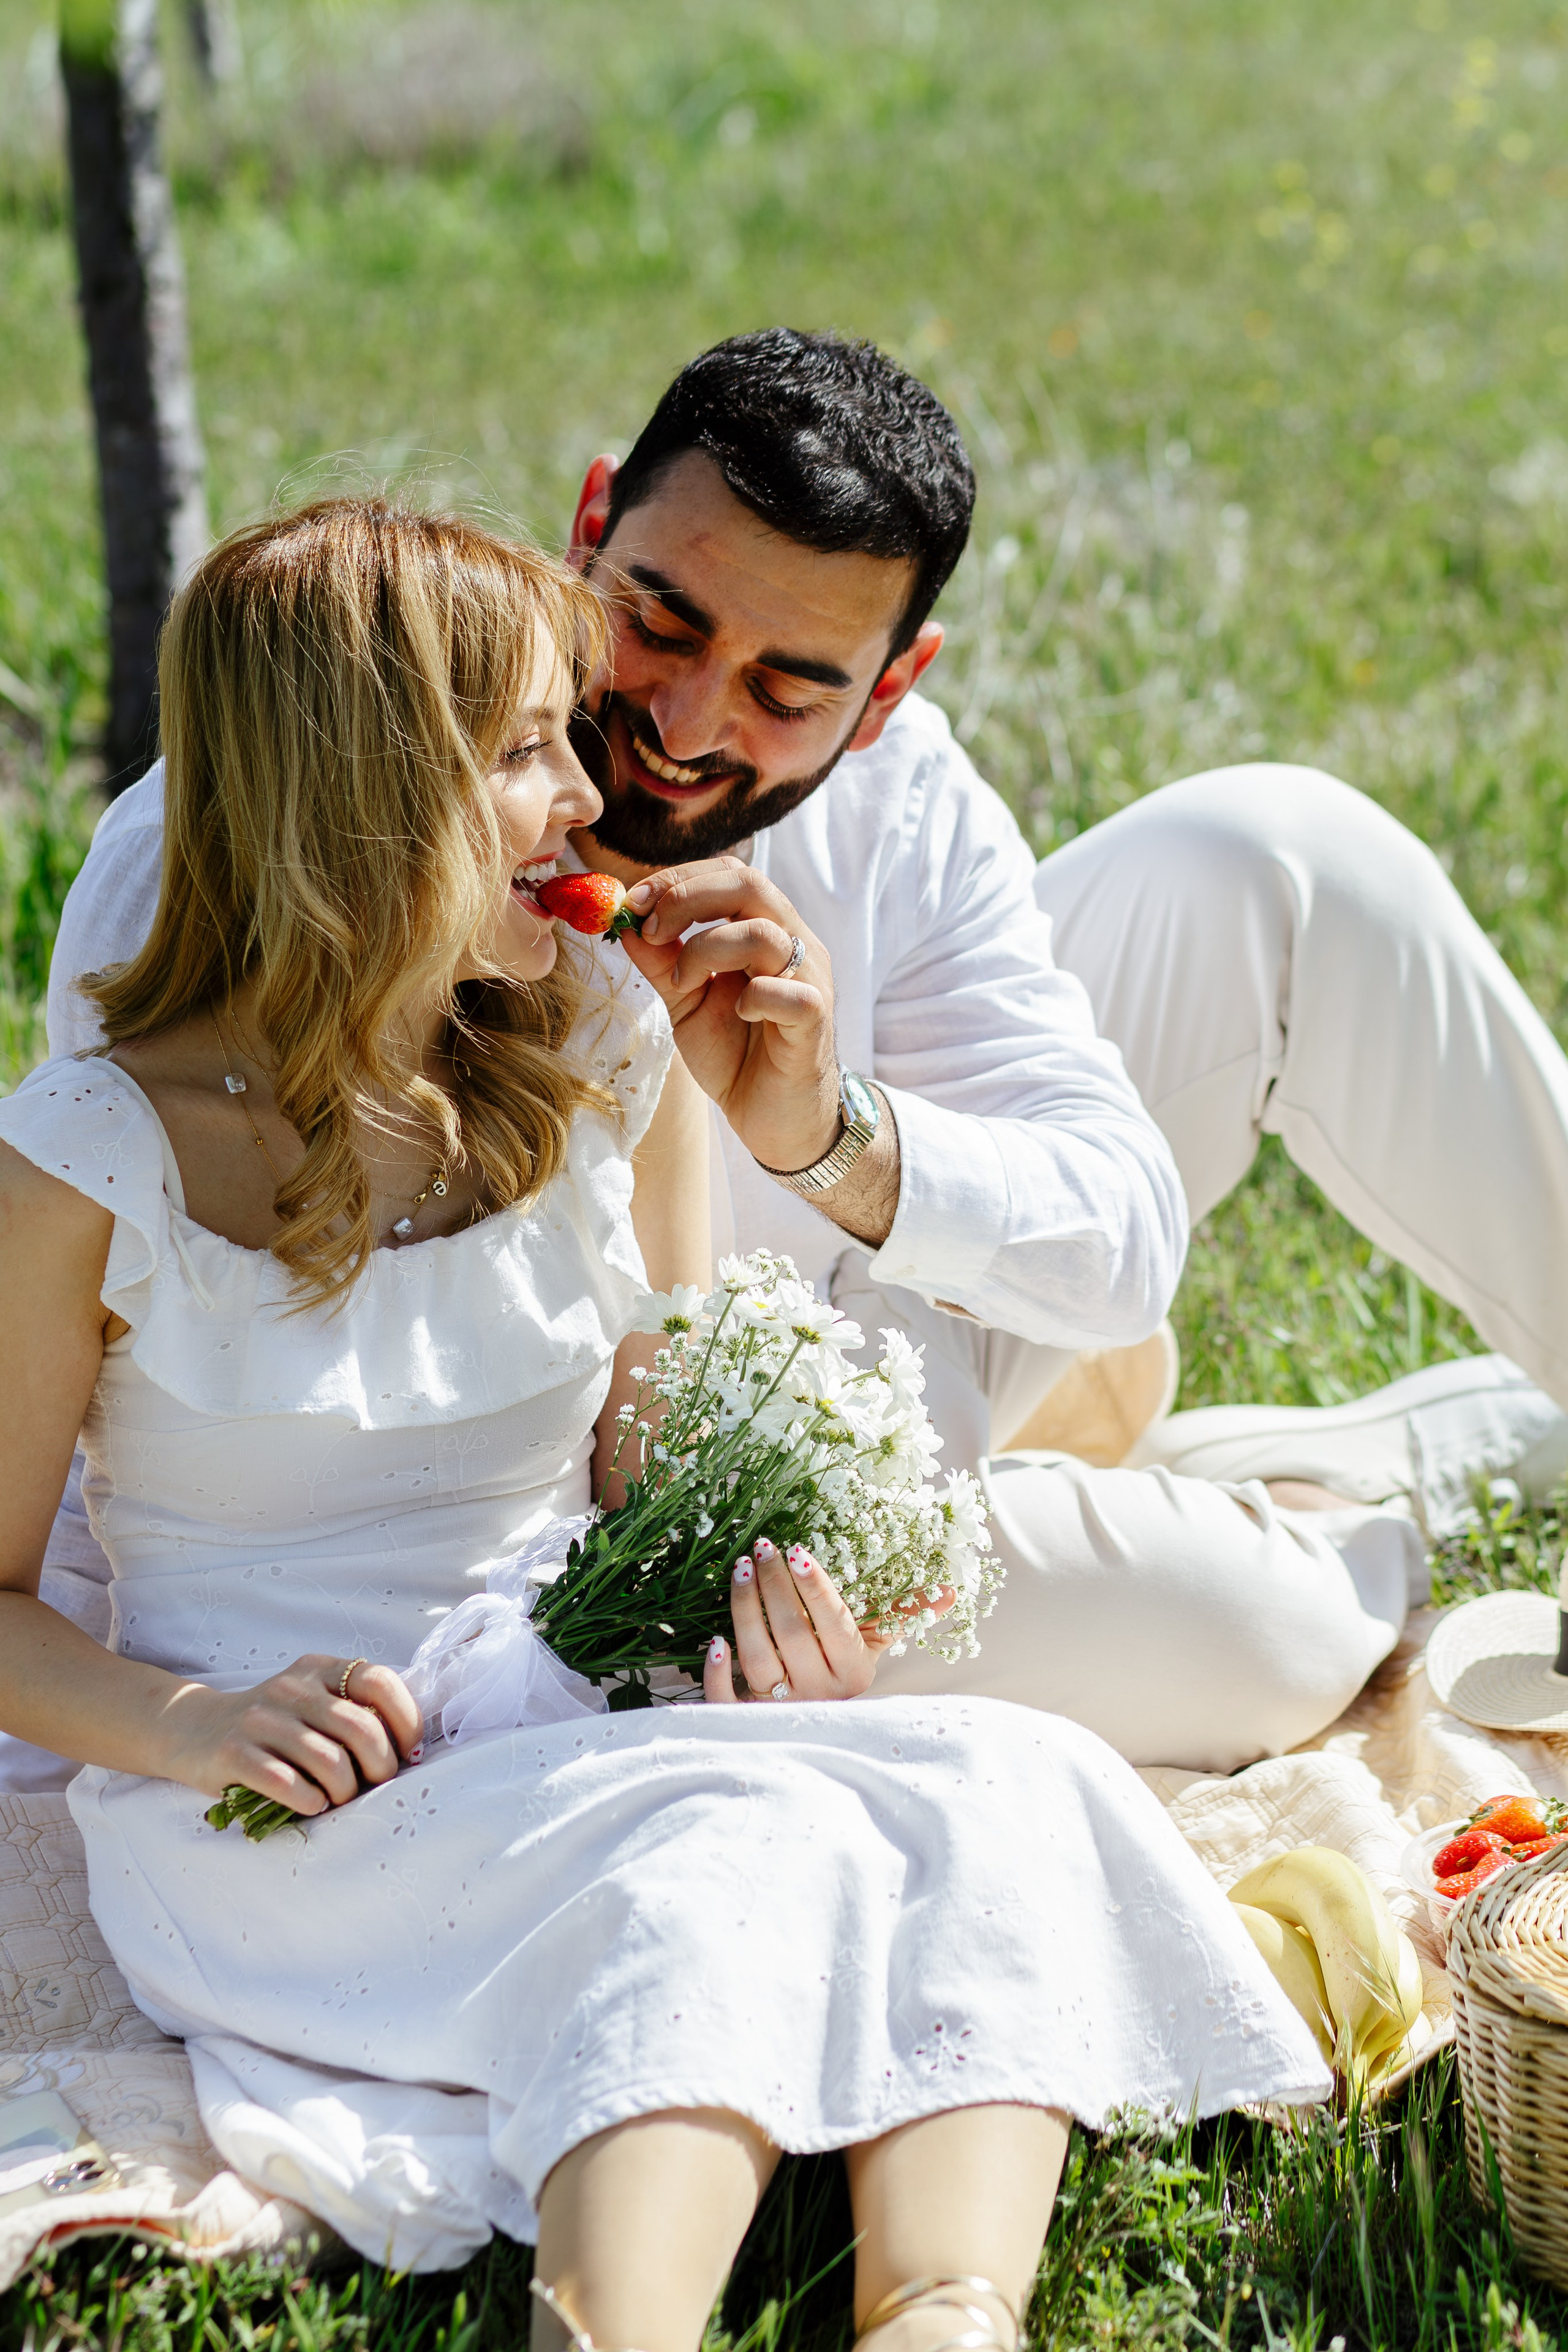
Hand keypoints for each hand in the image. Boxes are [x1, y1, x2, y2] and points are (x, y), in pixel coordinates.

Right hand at [164, 1654, 422, 1814]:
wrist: (193, 1731)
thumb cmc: (271, 1725)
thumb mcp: (311, 1702)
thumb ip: (352, 1711)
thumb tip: (408, 1752)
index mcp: (319, 1669)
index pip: (379, 1681)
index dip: (405, 1719)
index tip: (408, 1752)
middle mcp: (292, 1688)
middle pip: (360, 1728)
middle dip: (380, 1767)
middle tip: (374, 1785)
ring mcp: (261, 1719)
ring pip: (329, 1761)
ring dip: (344, 1791)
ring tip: (338, 1799)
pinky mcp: (233, 1753)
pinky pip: (288, 1783)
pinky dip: (309, 1801)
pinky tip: (310, 1803)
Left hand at [620, 859, 840, 1175]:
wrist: (776, 1120)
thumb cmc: (737, 1055)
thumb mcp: (686, 1004)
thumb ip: (661, 964)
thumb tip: (625, 925)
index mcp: (764, 930)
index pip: (728, 875)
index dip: (677, 879)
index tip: (632, 903)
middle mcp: (792, 944)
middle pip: (749, 884)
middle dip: (687, 896)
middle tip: (651, 928)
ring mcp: (809, 980)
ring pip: (763, 933)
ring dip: (707, 949)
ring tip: (683, 983)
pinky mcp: (815, 1021)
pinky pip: (789, 992)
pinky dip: (754, 996)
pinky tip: (738, 1014)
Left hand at [701, 1535, 956, 1704]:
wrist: (819, 1728)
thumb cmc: (843, 1668)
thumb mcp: (875, 1644)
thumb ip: (903, 1614)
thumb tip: (949, 1589)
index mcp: (853, 1671)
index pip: (834, 1624)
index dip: (815, 1589)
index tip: (798, 1552)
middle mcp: (820, 1692)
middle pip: (791, 1634)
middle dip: (774, 1586)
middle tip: (762, 1547)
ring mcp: (782, 1708)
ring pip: (758, 1658)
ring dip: (745, 1611)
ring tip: (740, 1570)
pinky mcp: (747, 1721)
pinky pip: (727, 1700)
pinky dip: (718, 1674)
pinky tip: (713, 1641)